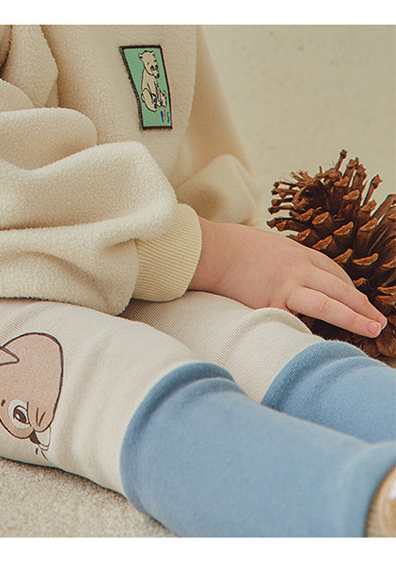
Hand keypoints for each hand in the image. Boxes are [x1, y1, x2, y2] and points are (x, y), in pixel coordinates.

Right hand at [191, 217, 385, 340]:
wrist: (213, 251)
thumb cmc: (237, 248)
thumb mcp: (271, 247)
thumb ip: (289, 264)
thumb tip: (302, 282)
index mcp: (298, 253)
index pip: (335, 273)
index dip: (351, 291)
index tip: (362, 304)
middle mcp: (298, 268)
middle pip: (339, 288)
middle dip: (362, 305)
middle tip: (380, 320)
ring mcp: (286, 286)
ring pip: (328, 304)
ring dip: (353, 317)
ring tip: (372, 328)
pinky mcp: (271, 304)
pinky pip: (298, 321)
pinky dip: (312, 332)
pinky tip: (324, 346)